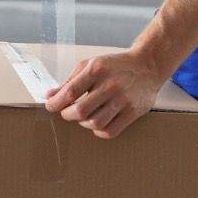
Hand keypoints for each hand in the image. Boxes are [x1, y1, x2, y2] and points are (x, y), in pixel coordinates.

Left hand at [43, 50, 167, 139]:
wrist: (147, 66)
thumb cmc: (115, 66)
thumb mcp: (90, 65)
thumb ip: (70, 81)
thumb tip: (50, 95)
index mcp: (96, 70)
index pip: (70, 92)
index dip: (56, 103)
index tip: (51, 106)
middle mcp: (110, 85)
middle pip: (80, 111)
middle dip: (67, 114)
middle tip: (67, 112)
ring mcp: (123, 100)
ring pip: (94, 123)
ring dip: (83, 123)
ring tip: (83, 116)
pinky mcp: (132, 112)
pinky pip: (110, 131)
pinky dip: (98, 131)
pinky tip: (97, 122)